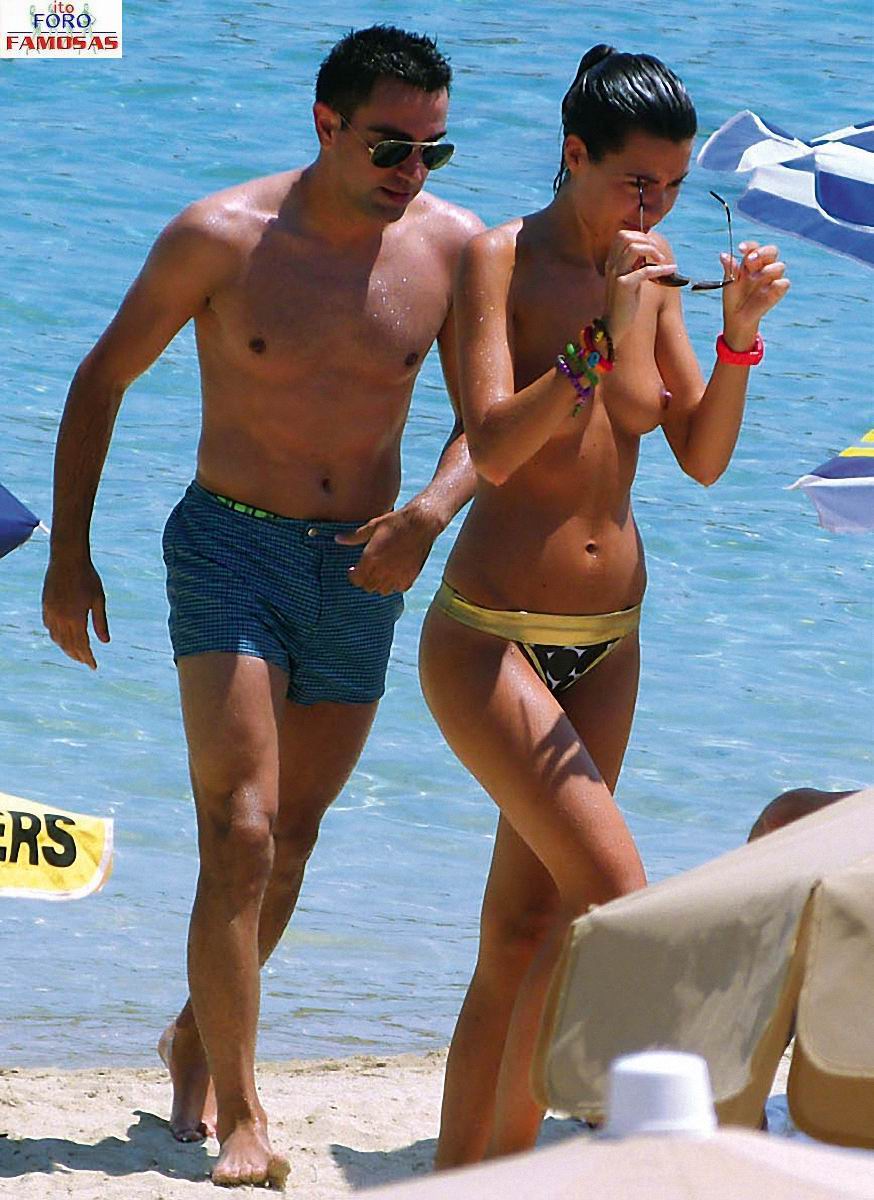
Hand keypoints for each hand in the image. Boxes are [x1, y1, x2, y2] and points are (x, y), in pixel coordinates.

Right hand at [42, 555, 109, 669]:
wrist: (67, 560)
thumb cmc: (87, 578)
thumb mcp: (98, 599)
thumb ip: (100, 622)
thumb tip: (105, 642)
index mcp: (75, 618)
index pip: (81, 645)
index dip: (87, 658)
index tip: (93, 667)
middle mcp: (60, 618)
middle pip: (68, 645)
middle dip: (77, 656)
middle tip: (86, 662)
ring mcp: (51, 612)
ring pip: (57, 638)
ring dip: (66, 648)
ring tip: (75, 653)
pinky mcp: (45, 606)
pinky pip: (49, 627)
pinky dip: (56, 636)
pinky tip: (62, 638)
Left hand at [334, 500, 441, 593]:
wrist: (421, 523)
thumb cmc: (395, 522)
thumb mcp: (372, 526)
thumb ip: (354, 537)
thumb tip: (337, 539)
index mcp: (370, 559)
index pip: (356, 580)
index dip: (353, 576)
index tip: (353, 570)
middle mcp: (382, 571)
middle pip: (368, 587)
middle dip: (364, 580)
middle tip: (366, 571)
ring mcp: (397, 575)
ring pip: (383, 590)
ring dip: (379, 584)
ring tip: (379, 574)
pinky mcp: (410, 577)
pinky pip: (399, 588)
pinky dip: (395, 585)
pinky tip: (394, 575)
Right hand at [603, 229, 679, 347]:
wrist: (614, 325)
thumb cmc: (624, 302)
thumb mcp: (628, 278)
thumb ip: (634, 263)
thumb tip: (649, 249)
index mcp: (611, 261)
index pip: (622, 235)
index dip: (640, 236)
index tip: (652, 247)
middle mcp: (611, 264)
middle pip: (626, 237)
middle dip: (646, 241)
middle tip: (658, 253)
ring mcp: (616, 274)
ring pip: (634, 248)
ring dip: (653, 251)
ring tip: (662, 260)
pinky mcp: (623, 285)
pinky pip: (644, 270)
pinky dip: (661, 269)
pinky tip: (671, 270)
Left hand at [721, 241, 789, 349]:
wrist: (736, 317)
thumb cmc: (733, 298)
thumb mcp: (729, 283)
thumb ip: (729, 268)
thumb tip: (723, 255)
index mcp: (751, 262)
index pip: (755, 248)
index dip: (750, 246)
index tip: (740, 249)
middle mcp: (764, 267)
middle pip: (772, 251)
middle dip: (762, 253)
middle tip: (749, 261)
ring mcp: (772, 279)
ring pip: (780, 266)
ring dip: (767, 270)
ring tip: (754, 279)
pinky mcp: (778, 291)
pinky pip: (784, 283)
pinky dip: (776, 285)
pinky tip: (764, 290)